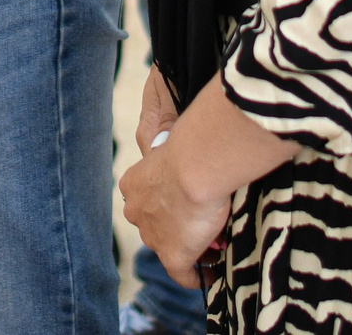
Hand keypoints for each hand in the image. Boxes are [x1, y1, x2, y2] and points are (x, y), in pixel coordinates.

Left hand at [117, 76, 293, 289]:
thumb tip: (157, 75)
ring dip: (193, 246)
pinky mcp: (174, 256)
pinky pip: (185, 275)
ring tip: (216, 241)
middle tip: (208, 221)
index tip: (191, 203)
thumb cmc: (189, 141)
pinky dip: (197, 276)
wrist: (197, 162)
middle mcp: (137, 211)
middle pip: (156, 225)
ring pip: (171, 248)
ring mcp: (154, 236)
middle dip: (180, 226)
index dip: (171, 203)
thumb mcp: (171, 125)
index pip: (150, 199)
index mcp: (135, 183)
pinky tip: (212, 274)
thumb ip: (163, 111)